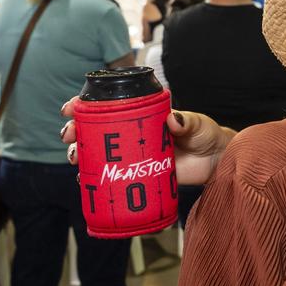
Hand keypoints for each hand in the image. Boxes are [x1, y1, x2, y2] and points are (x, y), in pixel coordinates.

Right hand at [60, 98, 234, 185]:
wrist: (217, 161)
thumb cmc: (206, 135)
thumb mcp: (196, 124)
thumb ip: (185, 122)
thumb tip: (173, 120)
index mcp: (139, 114)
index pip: (107, 105)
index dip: (85, 105)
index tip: (71, 107)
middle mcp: (130, 133)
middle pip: (94, 129)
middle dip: (75, 130)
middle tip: (68, 135)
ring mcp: (132, 154)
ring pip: (97, 153)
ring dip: (80, 154)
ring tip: (75, 159)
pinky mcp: (138, 175)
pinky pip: (111, 177)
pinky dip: (95, 178)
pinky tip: (84, 181)